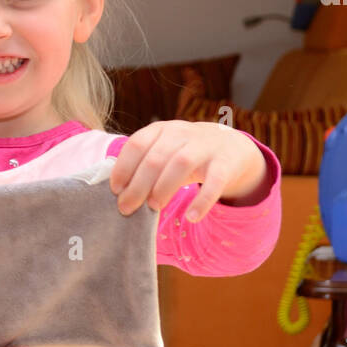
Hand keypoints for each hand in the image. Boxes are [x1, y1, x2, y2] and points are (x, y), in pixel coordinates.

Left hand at [108, 120, 267, 220]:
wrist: (231, 147)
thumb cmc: (186, 154)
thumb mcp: (164, 152)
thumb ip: (144, 166)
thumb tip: (119, 194)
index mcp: (162, 130)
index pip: (137, 144)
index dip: (123, 167)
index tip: (115, 190)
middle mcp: (182, 133)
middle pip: (156, 157)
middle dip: (138, 185)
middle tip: (127, 208)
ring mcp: (205, 147)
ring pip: (181, 163)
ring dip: (164, 187)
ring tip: (154, 207)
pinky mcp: (225, 163)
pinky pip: (214, 181)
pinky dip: (203, 200)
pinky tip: (192, 217)